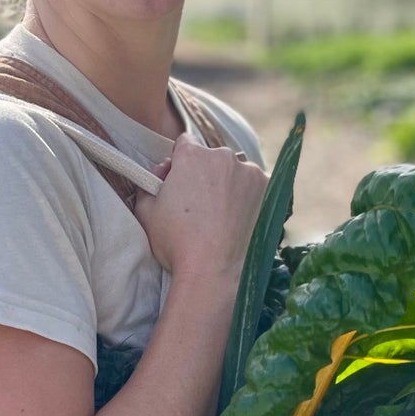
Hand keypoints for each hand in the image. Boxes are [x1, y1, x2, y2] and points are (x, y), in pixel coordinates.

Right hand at [131, 133, 266, 284]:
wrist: (213, 271)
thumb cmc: (176, 243)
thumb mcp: (146, 212)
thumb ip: (148, 185)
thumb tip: (159, 176)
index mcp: (191, 155)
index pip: (185, 144)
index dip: (179, 163)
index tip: (179, 182)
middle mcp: (223, 156)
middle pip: (211, 158)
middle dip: (205, 174)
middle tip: (199, 204)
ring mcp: (249, 172)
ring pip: (236, 172)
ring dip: (228, 184)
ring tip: (220, 215)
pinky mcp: (269, 190)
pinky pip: (255, 187)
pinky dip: (249, 198)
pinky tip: (238, 219)